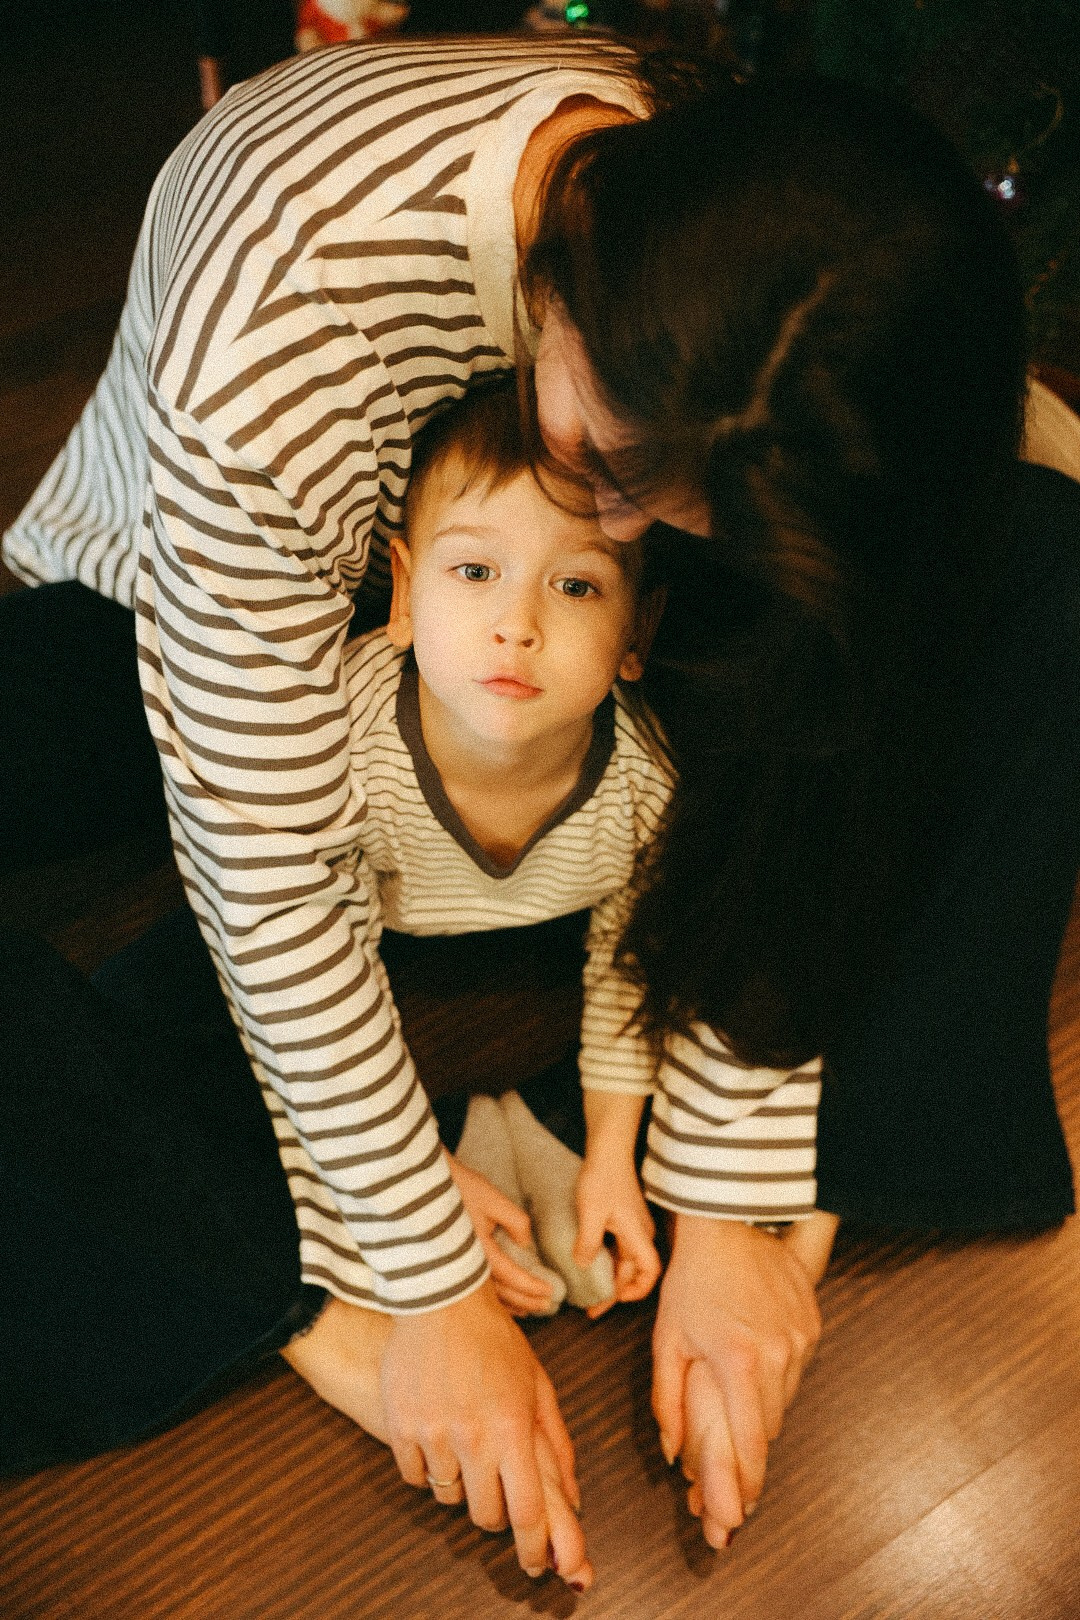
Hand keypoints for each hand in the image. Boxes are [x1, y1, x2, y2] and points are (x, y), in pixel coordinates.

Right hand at [380, 1280, 591, 1587]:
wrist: (441, 1297)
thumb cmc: (496, 1340)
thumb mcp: (537, 1385)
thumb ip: (556, 1445)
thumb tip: (573, 1499)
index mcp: (513, 1428)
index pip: (528, 1511)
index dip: (534, 1548)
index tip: (536, 1564)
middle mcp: (474, 1437)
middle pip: (485, 1514)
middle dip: (495, 1512)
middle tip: (495, 1488)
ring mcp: (434, 1433)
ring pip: (447, 1495)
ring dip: (459, 1483)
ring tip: (464, 1442)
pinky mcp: (401, 1425)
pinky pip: (413, 1475)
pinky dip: (425, 1467)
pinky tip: (435, 1435)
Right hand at [447, 1152, 556, 1315]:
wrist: (420, 1185)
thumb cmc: (458, 1188)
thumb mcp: (493, 1199)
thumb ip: (515, 1222)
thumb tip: (526, 1244)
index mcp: (478, 1250)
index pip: (512, 1276)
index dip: (532, 1287)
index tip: (550, 1292)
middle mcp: (465, 1265)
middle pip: (501, 1292)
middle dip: (526, 1301)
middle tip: (547, 1306)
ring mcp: (456, 1268)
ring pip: (487, 1296)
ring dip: (509, 1304)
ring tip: (528, 1309)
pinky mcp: (450, 1265)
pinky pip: (475, 1291)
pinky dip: (492, 1298)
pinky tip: (502, 1300)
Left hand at [573, 1152, 660, 1318]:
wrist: (609, 1149)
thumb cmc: (602, 1177)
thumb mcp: (591, 1211)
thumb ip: (589, 1241)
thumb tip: (583, 1266)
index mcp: (638, 1234)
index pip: (649, 1271)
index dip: (636, 1290)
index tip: (614, 1299)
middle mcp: (640, 1233)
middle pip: (635, 1271)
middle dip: (616, 1292)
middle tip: (592, 1307)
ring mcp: (633, 1225)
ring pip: (626, 1260)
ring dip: (611, 1277)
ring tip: (590, 1290)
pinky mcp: (624, 1218)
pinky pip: (620, 1248)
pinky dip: (608, 1261)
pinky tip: (590, 1263)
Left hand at [651, 1216, 821, 1546]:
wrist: (730, 1225)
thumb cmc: (691, 1281)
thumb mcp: (667, 1339)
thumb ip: (667, 1401)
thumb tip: (672, 1455)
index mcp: (738, 1362)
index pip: (752, 1443)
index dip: (746, 1485)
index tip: (738, 1513)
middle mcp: (778, 1355)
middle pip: (770, 1428)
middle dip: (750, 1451)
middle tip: (728, 1475)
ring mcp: (800, 1339)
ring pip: (785, 1400)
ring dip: (762, 1411)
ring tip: (737, 1405)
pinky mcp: (812, 1325)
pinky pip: (796, 1370)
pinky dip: (777, 1378)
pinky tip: (755, 1363)